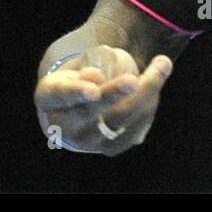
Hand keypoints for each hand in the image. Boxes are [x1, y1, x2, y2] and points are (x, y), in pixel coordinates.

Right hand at [34, 45, 172, 155]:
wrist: (80, 106)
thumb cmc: (81, 76)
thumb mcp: (80, 64)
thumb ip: (89, 68)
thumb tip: (97, 78)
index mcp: (49, 98)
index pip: (61, 94)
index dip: (77, 92)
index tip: (93, 90)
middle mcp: (63, 125)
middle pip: (91, 112)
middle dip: (115, 95)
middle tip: (133, 80)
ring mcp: (86, 141)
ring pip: (118, 122)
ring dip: (145, 94)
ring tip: (161, 64)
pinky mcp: (109, 148)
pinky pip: (134, 130)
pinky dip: (150, 105)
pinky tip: (158, 76)